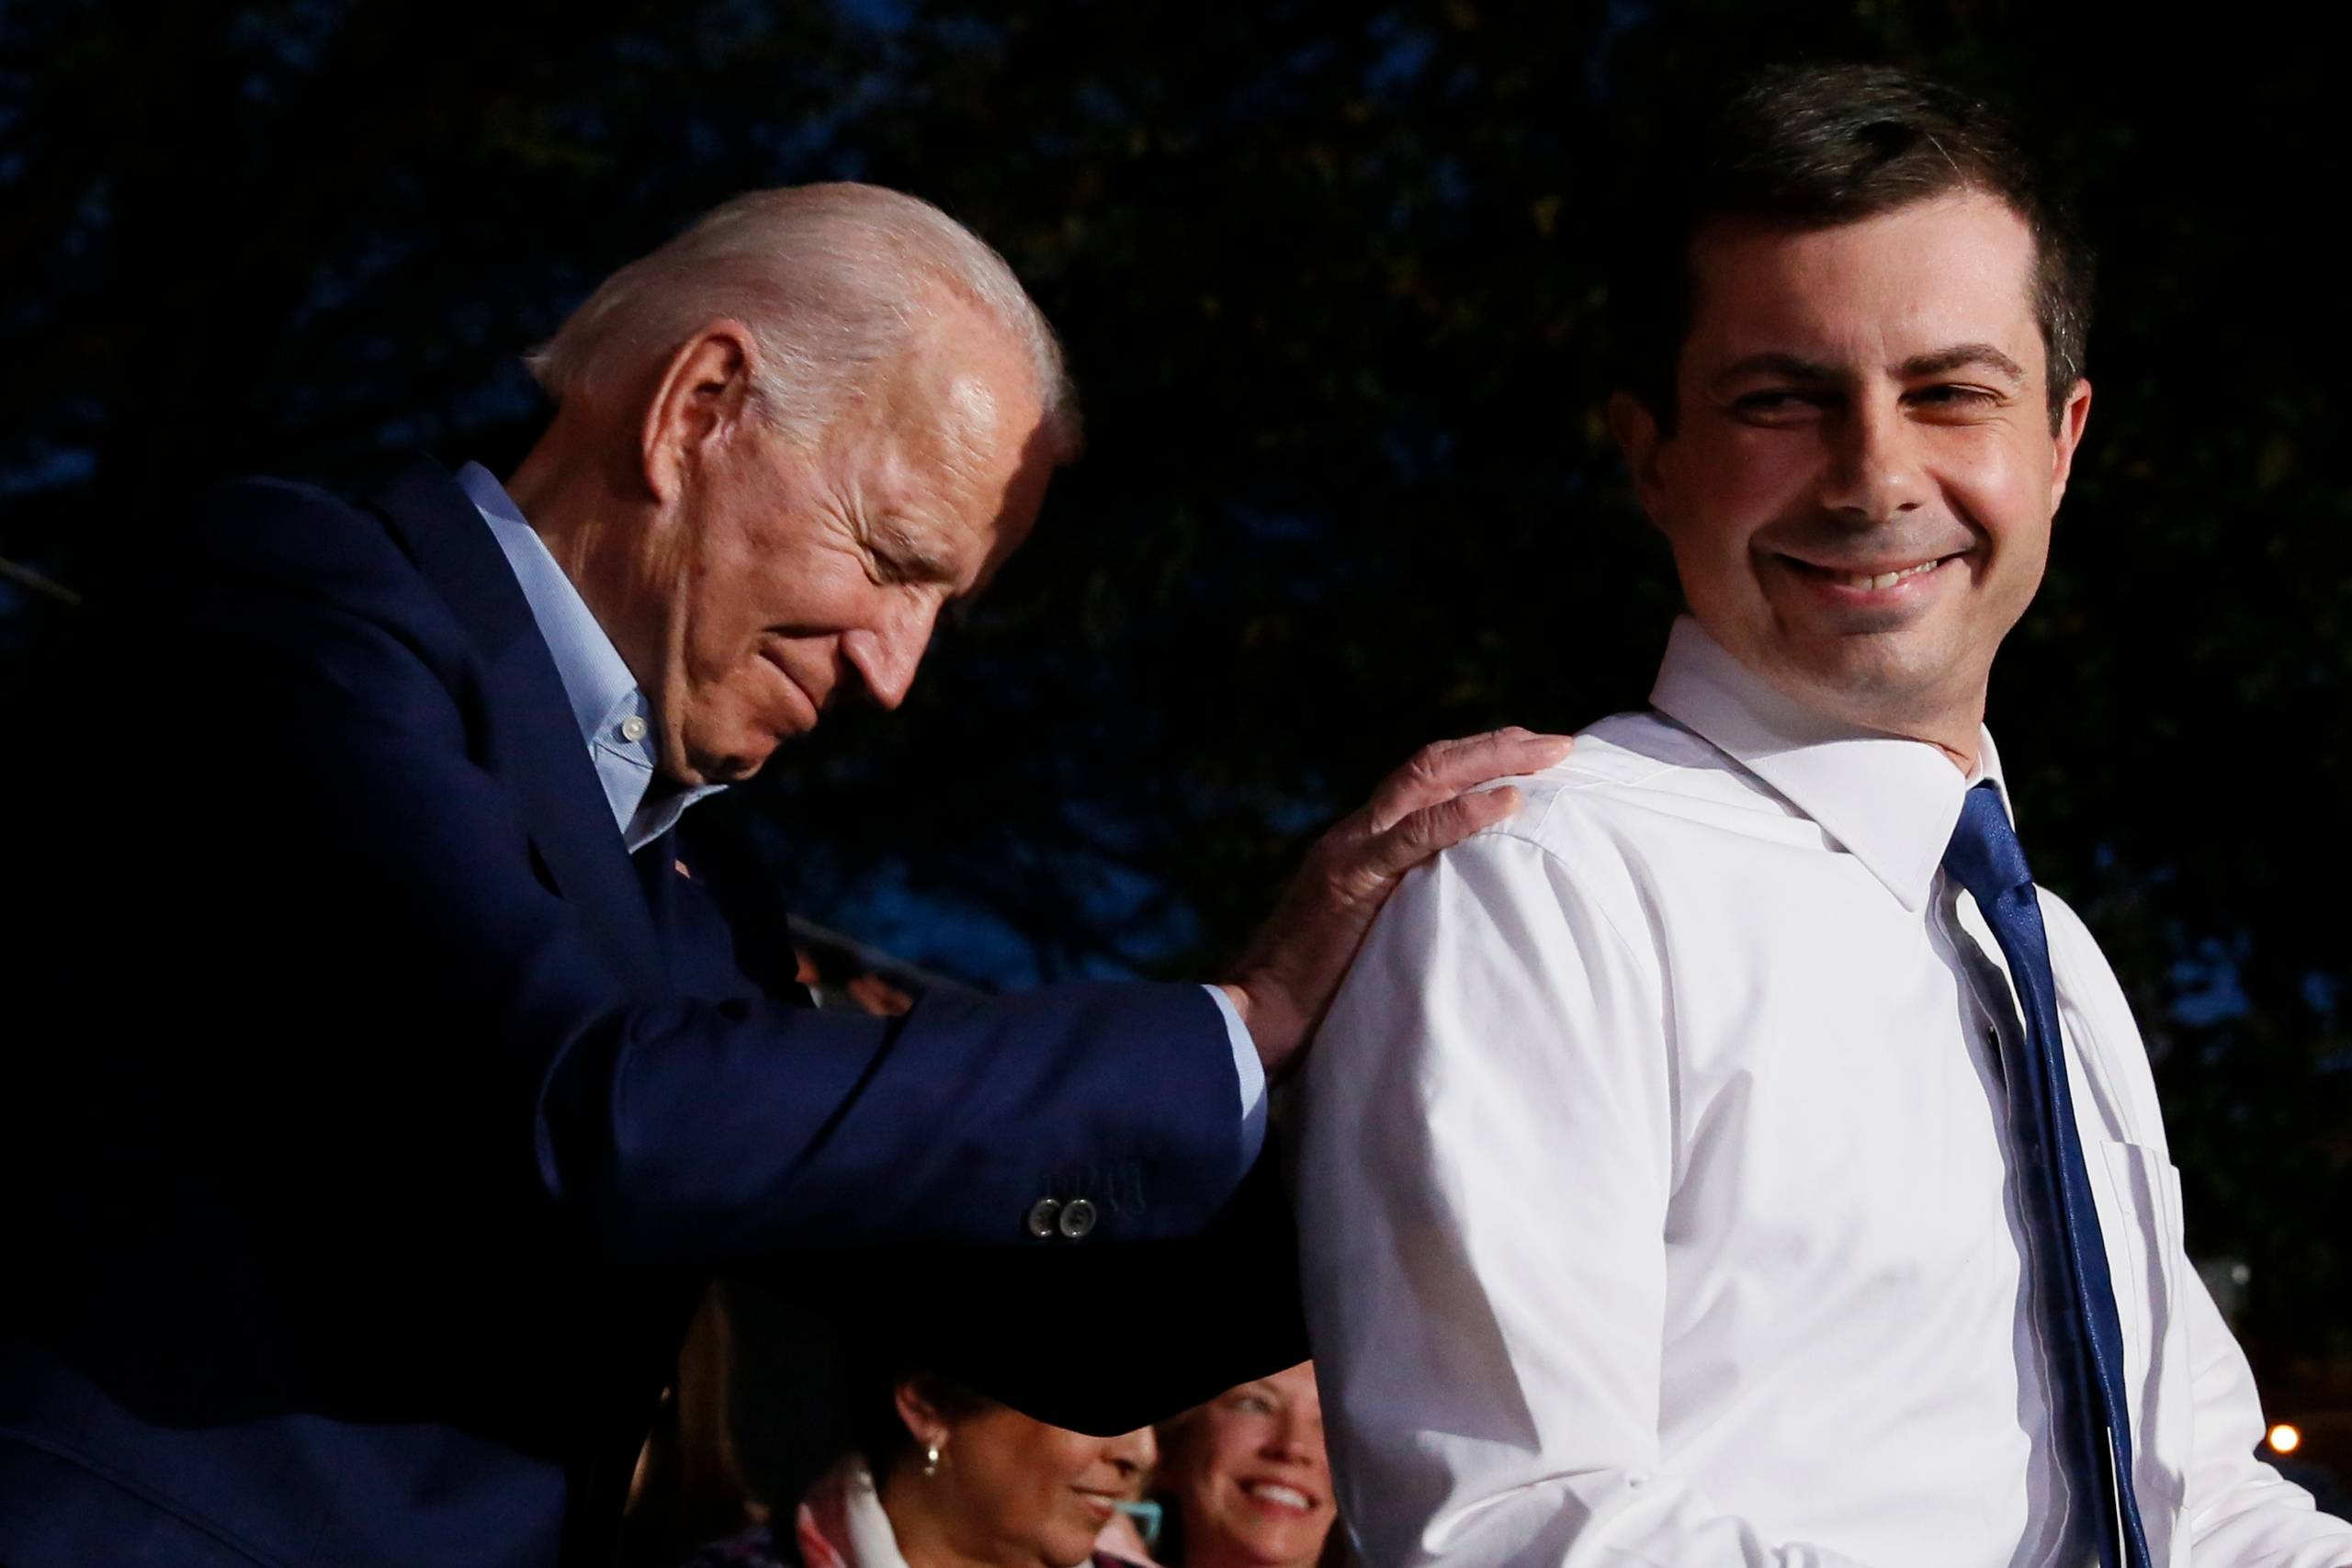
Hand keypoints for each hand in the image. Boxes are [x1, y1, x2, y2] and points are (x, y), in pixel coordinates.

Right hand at [1219, 726, 1572, 1081]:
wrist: (1257, 1012)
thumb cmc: (1315, 987)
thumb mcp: (1368, 928)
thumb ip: (1403, 900)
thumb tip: (1460, 902)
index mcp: (1359, 840)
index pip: (1423, 779)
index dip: (1479, 759)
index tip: (1532, 754)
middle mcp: (1355, 831)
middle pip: (1431, 764)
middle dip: (1499, 747)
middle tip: (1559, 743)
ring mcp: (1351, 850)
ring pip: (1425, 780)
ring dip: (1492, 761)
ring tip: (1547, 755)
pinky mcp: (1351, 880)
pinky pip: (1415, 835)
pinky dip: (1465, 813)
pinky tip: (1509, 801)